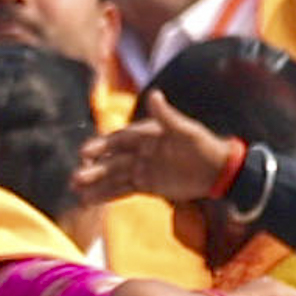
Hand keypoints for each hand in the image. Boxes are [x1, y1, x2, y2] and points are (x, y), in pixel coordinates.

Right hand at [72, 92, 239, 209]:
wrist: (218, 171)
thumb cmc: (203, 146)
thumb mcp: (186, 131)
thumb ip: (167, 116)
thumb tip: (155, 94)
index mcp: (147, 135)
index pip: (119, 140)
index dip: (102, 146)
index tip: (85, 152)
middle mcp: (140, 151)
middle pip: (112, 161)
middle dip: (94, 169)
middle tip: (76, 178)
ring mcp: (142, 169)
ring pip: (114, 176)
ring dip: (96, 183)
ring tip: (77, 192)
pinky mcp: (146, 184)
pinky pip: (122, 190)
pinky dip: (106, 195)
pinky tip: (89, 201)